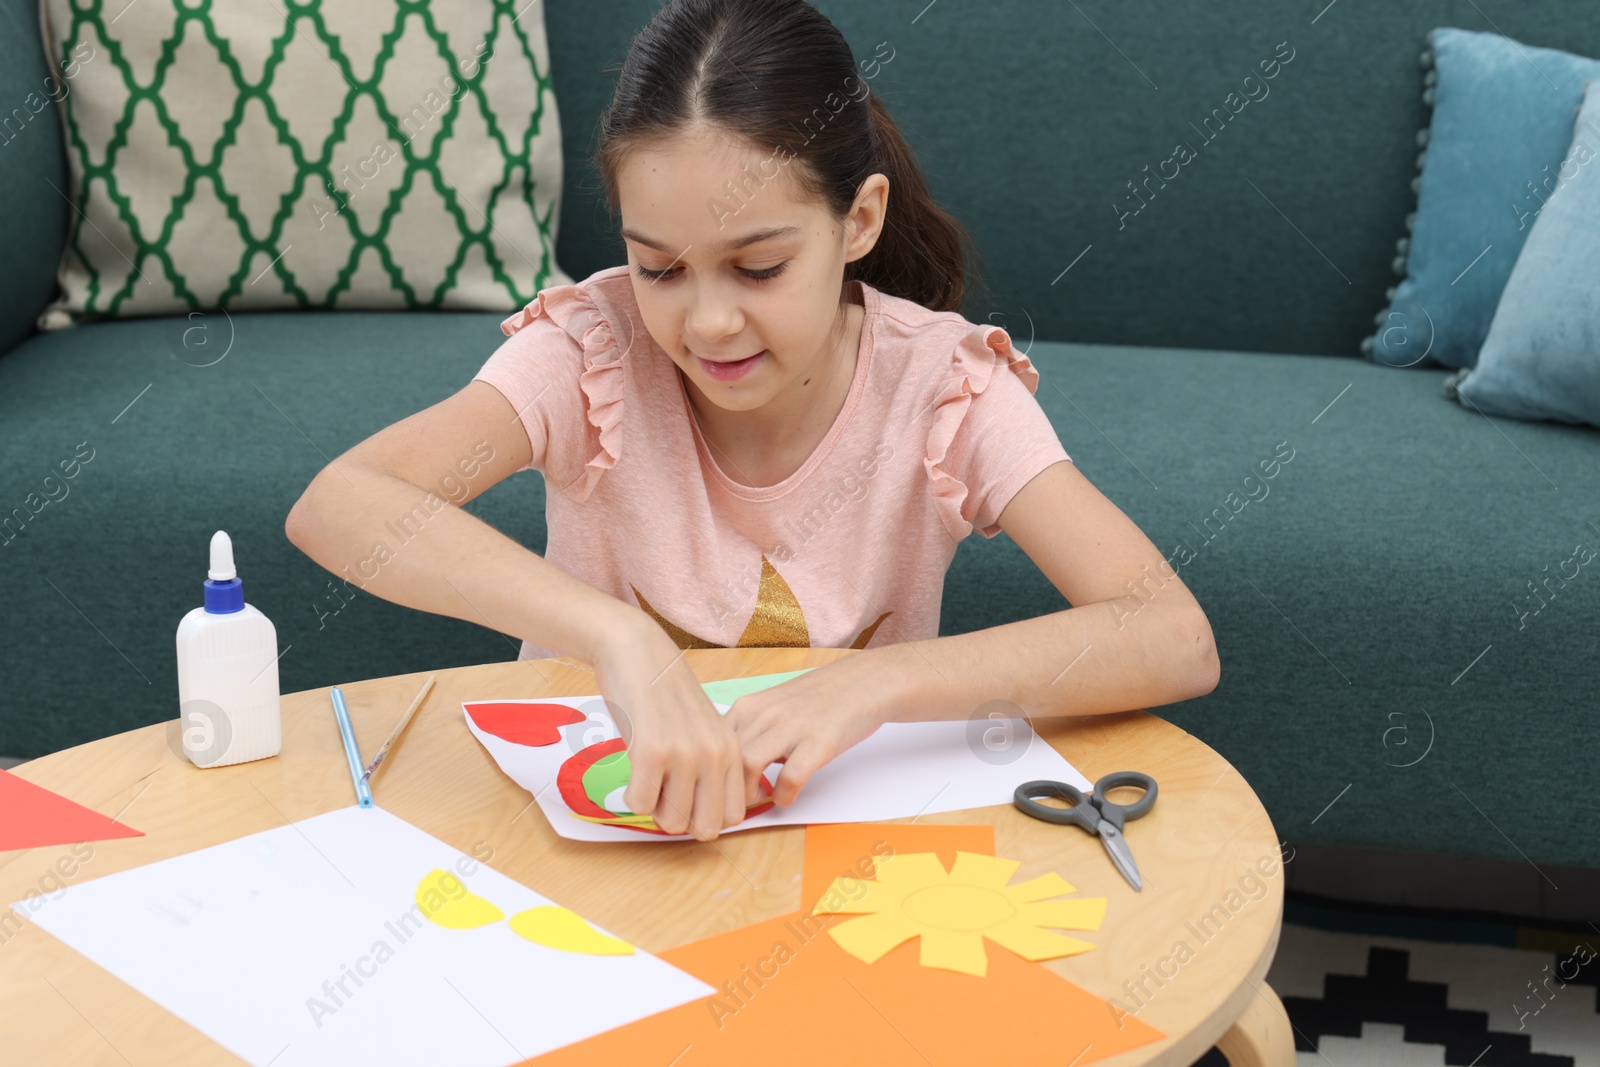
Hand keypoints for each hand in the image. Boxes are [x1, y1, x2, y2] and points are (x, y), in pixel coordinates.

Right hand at [590, 617, 744, 840]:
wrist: (638, 654)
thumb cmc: (666, 695)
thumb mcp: (705, 730)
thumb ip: (713, 767)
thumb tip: (704, 821)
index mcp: (732, 752)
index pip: (732, 817)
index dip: (705, 817)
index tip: (687, 800)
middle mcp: (714, 756)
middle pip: (704, 829)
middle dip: (681, 821)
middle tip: (664, 794)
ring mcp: (684, 755)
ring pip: (670, 822)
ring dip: (653, 808)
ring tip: (648, 776)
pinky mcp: (651, 752)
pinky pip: (639, 805)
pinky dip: (631, 796)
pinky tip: (633, 769)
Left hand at [724, 652, 897, 807]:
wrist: (862, 682)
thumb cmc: (818, 698)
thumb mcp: (774, 707)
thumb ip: (751, 732)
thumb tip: (731, 768)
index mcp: (749, 706)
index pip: (711, 745)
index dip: (709, 774)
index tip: (716, 791)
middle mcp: (765, 714)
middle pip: (725, 759)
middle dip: (724, 790)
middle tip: (732, 806)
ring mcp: (792, 727)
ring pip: (749, 766)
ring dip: (748, 794)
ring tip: (758, 800)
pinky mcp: (819, 742)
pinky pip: (789, 778)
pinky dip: (783, 795)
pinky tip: (787, 796)